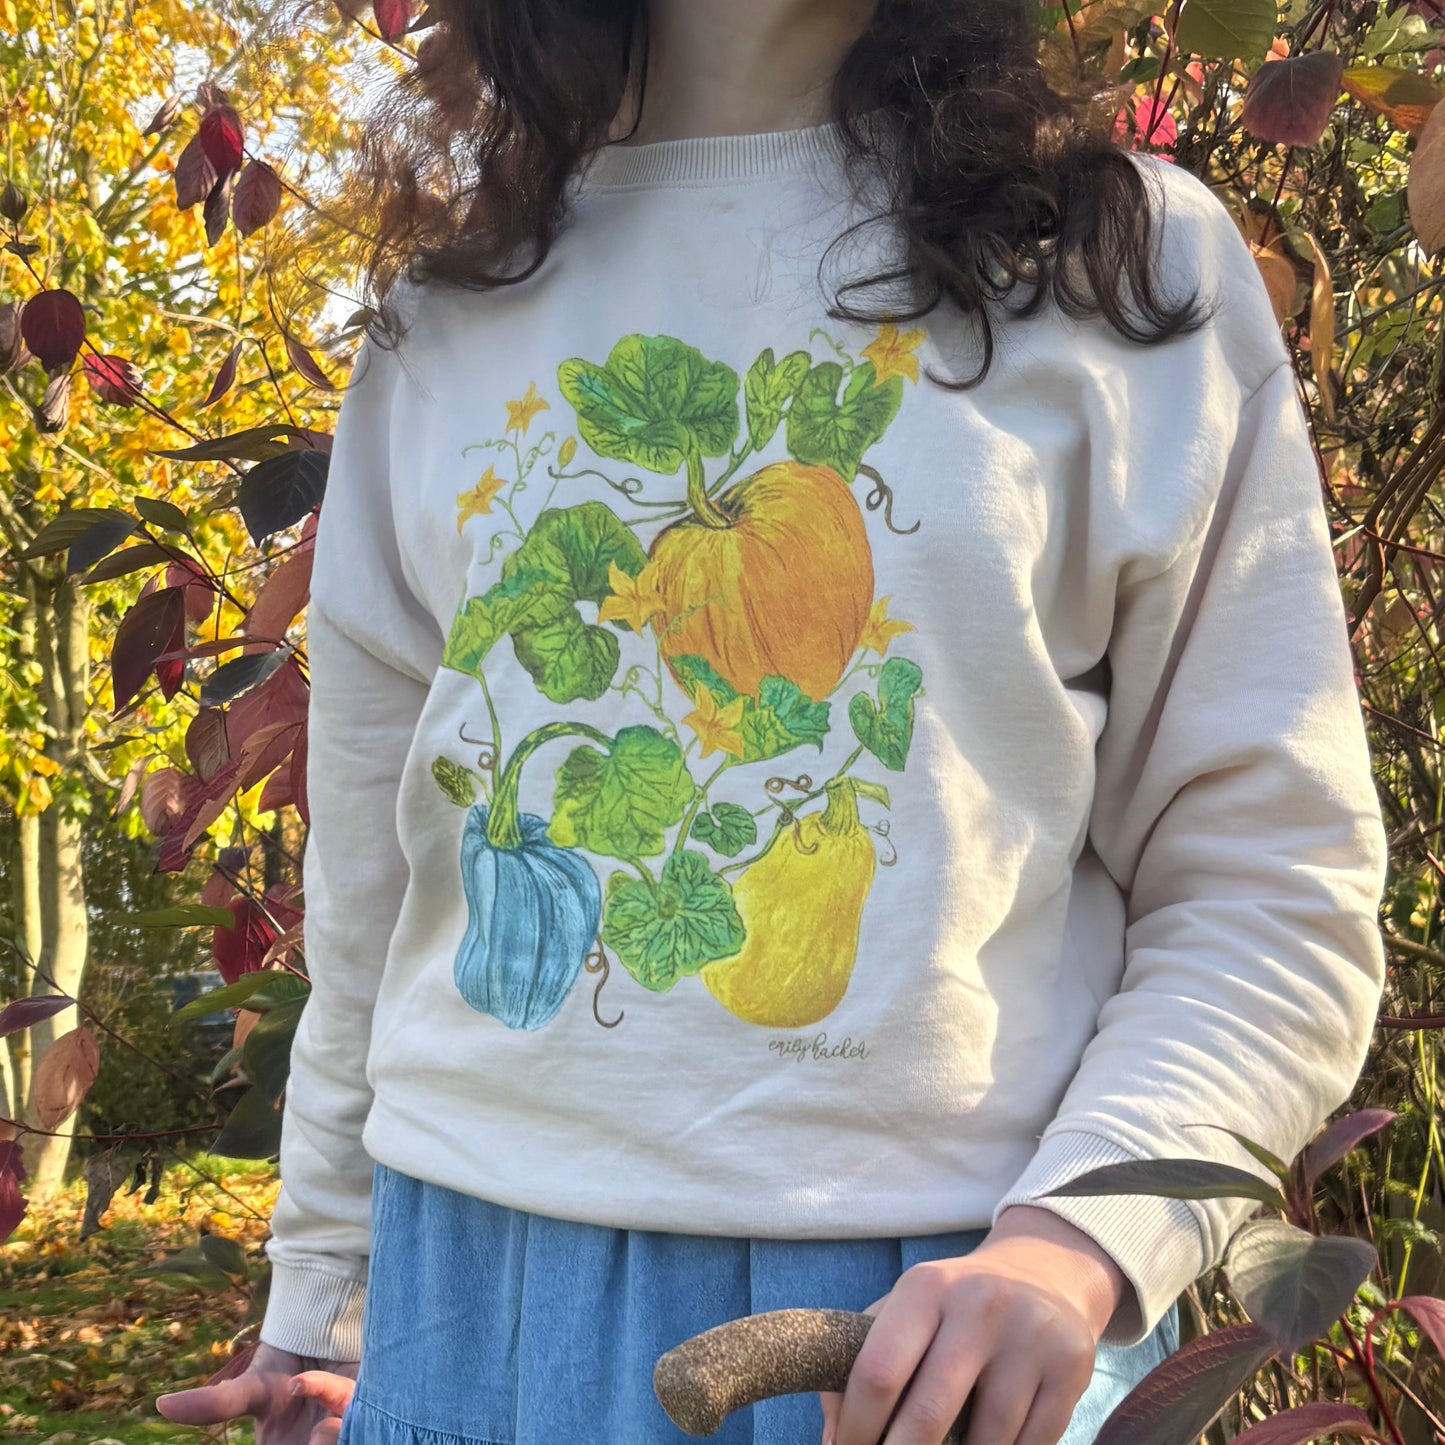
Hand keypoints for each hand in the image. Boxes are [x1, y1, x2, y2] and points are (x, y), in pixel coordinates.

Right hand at [155, 1340, 359, 1444]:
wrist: (323, 1337)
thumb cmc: (281, 1371)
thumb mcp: (248, 1390)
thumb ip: (214, 1404)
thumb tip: (161, 1403)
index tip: (304, 1438)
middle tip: (316, 1435)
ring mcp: (346, 1439)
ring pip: (348, 1442)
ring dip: (340, 1438)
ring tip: (330, 1423)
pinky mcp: (372, 1422)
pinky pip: (369, 1430)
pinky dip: (355, 1418)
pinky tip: (344, 1404)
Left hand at [819, 1205, 1127, 1444]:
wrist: (1045, 1273)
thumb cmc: (954, 1306)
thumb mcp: (904, 1312)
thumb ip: (858, 1363)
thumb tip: (833, 1439)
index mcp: (926, 1287)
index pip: (878, 1372)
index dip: (857, 1429)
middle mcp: (979, 1304)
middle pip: (928, 1415)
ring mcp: (1030, 1336)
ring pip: (984, 1442)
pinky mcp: (1071, 1367)